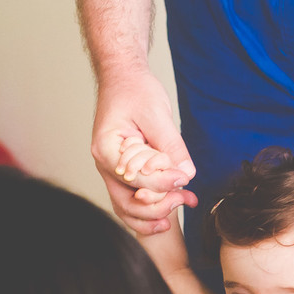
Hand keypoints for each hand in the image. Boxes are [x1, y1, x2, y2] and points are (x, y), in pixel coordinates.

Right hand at [91, 71, 197, 233]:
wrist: (124, 77)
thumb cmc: (135, 90)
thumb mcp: (157, 115)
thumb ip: (171, 147)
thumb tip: (186, 175)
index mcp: (107, 150)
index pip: (135, 179)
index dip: (162, 183)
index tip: (183, 179)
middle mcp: (106, 166)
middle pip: (127, 204)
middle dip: (157, 206)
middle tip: (185, 198)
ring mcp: (113, 172)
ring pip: (128, 208)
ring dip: (152, 215)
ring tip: (178, 212)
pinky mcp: (124, 172)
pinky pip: (132, 199)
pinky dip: (149, 208)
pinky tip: (170, 209)